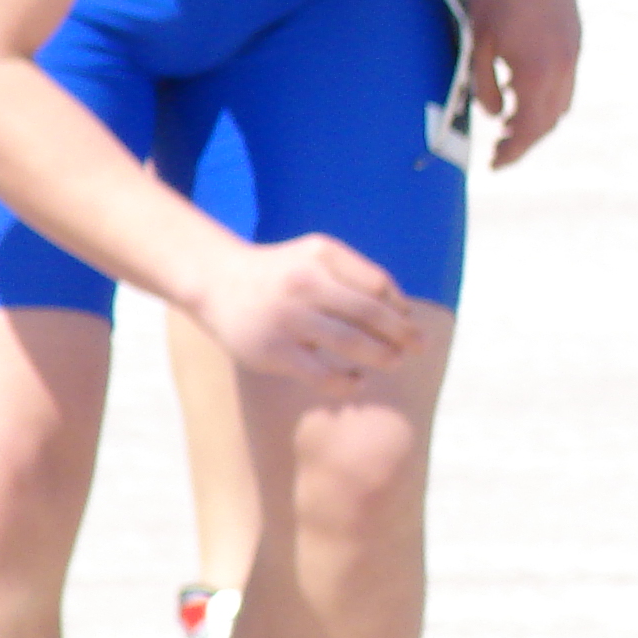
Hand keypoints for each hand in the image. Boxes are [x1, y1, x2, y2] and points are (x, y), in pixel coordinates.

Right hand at [189, 233, 421, 392]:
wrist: (218, 282)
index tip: (409, 321)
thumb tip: (401, 308)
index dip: (399, 306)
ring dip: (380, 355)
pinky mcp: (274, 351)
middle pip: (368, 313)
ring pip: (349, 343)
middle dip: (400, 333)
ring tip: (395, 362)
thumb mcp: (316, 255)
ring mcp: (288, 319)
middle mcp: (305, 283)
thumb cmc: (281, 272)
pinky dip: (346, 381)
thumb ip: (356, 273)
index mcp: (321, 256)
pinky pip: (320, 374)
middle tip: (420, 347)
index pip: (376, 284)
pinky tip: (357, 381)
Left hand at [464, 0, 579, 167]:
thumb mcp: (477, 40)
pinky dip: (547, 96)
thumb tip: (496, 114)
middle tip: (499, 150)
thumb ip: (484, 84)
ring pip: (561, 104)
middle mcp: (562, 68)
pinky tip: (524, 88)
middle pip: (548, 122)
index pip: (527, 128)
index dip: (511, 152)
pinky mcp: (574, 38)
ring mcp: (572, 53)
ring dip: (539, 120)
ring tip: (511, 123)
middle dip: (524, 141)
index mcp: (536, 72)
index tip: (495, 164)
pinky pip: (565, 81)